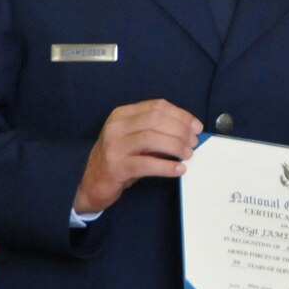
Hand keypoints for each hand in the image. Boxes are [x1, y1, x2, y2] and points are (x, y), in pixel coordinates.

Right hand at [74, 100, 202, 213]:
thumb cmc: (119, 159)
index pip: (157, 107)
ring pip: (152, 139)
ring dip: (176, 146)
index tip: (196, 126)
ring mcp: (114, 146)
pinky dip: (166, 166)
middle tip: (193, 142)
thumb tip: (189, 132)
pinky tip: (179, 169)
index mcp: (122, 114)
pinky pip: (146, 164)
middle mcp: (116, 126)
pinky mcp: (116, 167)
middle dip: (180, 130)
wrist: (91, 182)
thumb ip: (156, 131)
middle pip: (156, 120)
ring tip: (188, 155)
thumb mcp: (134, 138)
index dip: (181, 115)